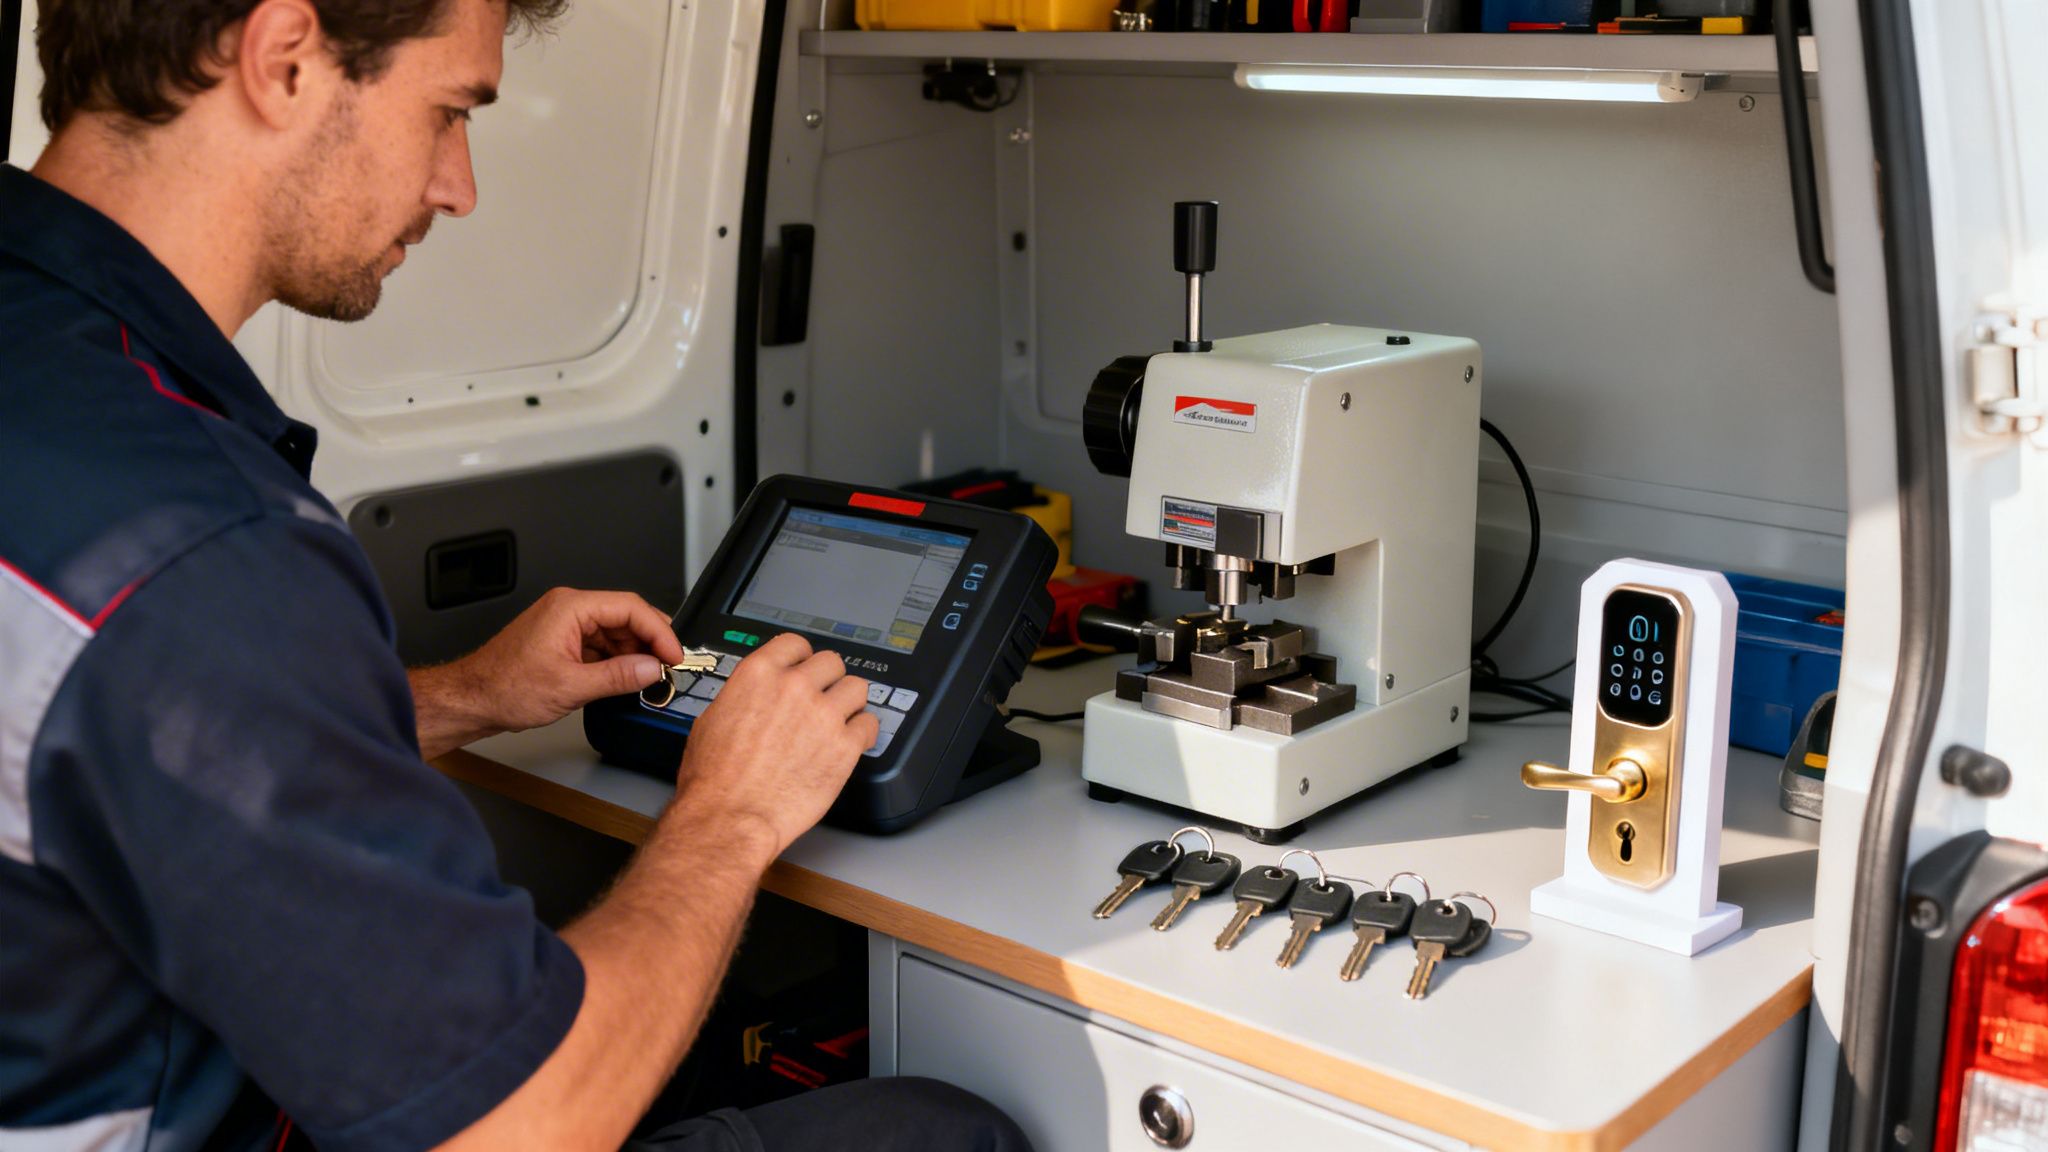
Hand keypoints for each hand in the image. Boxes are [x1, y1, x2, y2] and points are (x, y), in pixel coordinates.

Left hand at [411, 588, 682, 757]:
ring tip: (647, 677)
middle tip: (666, 667)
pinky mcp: (561, 640)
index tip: (674, 654)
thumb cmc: (504, 687)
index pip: (630, 608)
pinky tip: (624, 677)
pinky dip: (615, 659)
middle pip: (625, 616)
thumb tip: (651, 669)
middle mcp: (568, 609)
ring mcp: (564, 624)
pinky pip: (599, 644)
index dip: (659, 631)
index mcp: (570, 608)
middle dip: (649, 641)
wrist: (471, 700)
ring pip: (614, 631)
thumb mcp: (570, 686)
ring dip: (633, 653)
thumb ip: (618, 676)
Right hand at [668, 632, 877, 853]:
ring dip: (849, 702)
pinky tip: (848, 744)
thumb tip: (755, 696)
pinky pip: (869, 725)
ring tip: (839, 721)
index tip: (804, 670)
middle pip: (832, 662)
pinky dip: (861, 734)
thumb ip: (744, 696)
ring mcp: (824, 715)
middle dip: (827, 680)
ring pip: (857, 687)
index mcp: (759, 674)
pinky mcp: (845, 746)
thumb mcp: (713, 719)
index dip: (802, 659)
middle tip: (822, 699)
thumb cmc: (714, 779)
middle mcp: (795, 687)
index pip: (796, 644)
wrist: (729, 817)